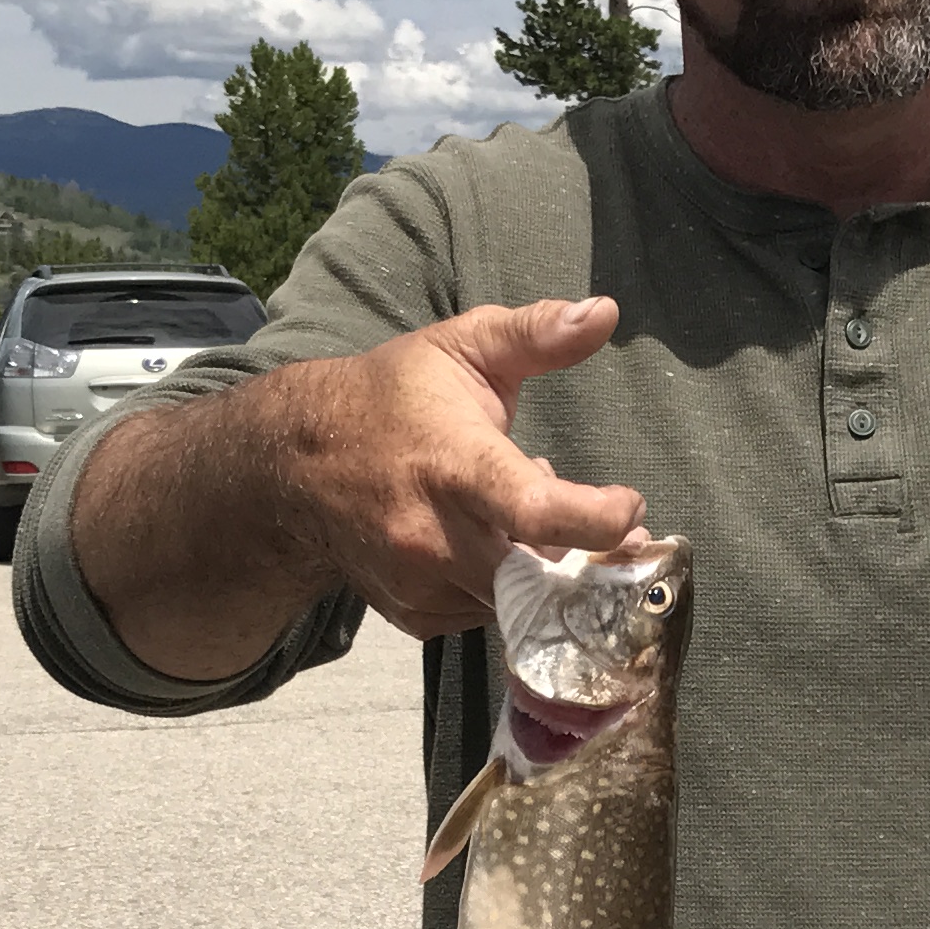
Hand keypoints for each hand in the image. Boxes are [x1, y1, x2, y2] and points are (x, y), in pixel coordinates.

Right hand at [272, 299, 645, 637]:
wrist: (297, 463)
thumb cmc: (392, 398)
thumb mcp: (461, 347)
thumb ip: (537, 333)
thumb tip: (605, 312)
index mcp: (456, 464)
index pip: (535, 511)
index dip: (597, 519)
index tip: (632, 506)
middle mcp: (434, 535)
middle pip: (538, 575)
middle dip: (583, 555)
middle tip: (609, 524)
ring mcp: (418, 583)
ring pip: (517, 601)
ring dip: (540, 568)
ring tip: (525, 517)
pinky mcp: (412, 615)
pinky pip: (486, 616)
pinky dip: (504, 587)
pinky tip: (491, 544)